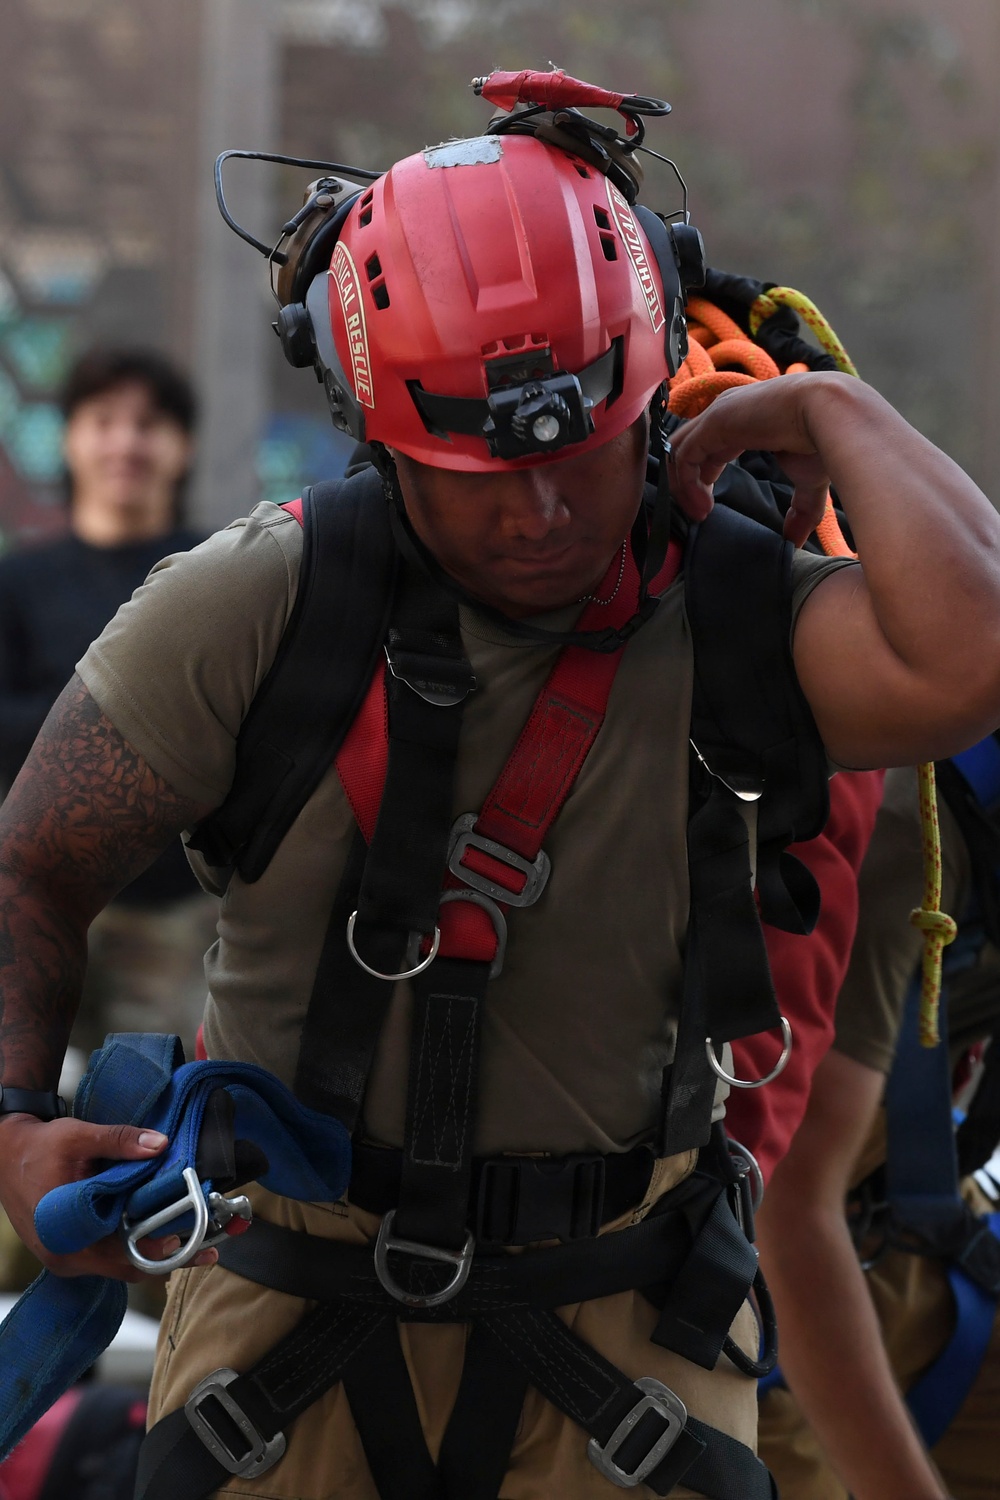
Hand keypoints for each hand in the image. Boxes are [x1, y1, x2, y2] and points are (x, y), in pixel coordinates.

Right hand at [0, 1113, 217, 1280]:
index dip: (158, 1252)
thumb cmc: (38, 1148)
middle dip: (166, 1257)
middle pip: (126, 1267)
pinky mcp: (72, 1250)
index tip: (189, 1244)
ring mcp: (69, 1257)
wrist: (5, 1155)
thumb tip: (161, 1144)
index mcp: (67, 1239)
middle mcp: (67, 1257)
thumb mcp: (78, 1136)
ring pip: (119, 1263)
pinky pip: (109, 1255)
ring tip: (192, 1240)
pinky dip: (134, 1245)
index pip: (122, 1257)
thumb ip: (120, 1140)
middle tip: (206, 1251)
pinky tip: (159, 1231)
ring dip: (152, 1252)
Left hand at [668, 373, 838, 545]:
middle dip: (687, 484)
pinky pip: (685, 455)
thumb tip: (795, 539)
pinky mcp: (715, 420)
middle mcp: (727, 412)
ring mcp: (719, 414)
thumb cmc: (827, 437)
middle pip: (687, 448)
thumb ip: (800, 508)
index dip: (701, 480)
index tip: (709, 510)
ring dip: (683, 486)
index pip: (707, 448)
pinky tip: (702, 506)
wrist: (834, 412)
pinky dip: (687, 483)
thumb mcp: (809, 481)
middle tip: (700, 514)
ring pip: (680, 450)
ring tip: (700, 514)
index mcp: (744, 420)